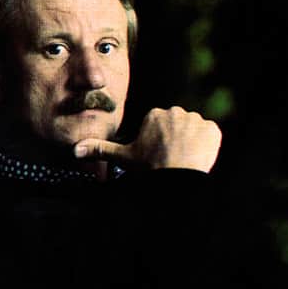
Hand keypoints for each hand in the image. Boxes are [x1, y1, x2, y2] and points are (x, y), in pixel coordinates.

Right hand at [74, 106, 221, 172]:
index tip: (158, 154)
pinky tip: (198, 156)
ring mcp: (196, 119)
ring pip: (193, 131)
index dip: (159, 142)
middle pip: (177, 126)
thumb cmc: (149, 166)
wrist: (176, 177)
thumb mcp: (124, 157)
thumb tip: (76, 149)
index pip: (159, 126)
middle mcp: (176, 111)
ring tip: (183, 159)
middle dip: (175, 139)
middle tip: (171, 157)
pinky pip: (210, 135)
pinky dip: (206, 145)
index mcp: (155, 114)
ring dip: (191, 142)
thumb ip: (101, 149)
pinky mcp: (212, 129)